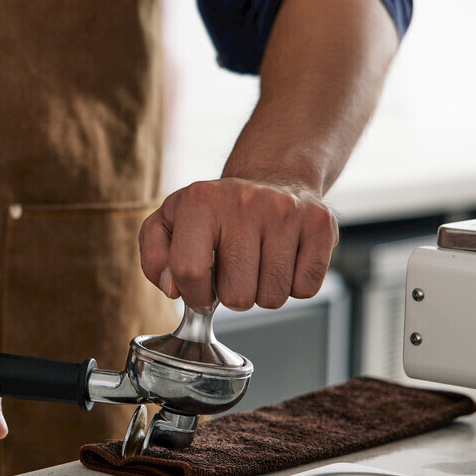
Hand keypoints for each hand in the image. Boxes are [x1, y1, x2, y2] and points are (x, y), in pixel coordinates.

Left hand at [139, 178, 337, 310]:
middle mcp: (245, 201)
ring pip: (272, 297)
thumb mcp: (169, 223)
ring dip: (262, 292)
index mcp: (199, 200)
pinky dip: (293, 286)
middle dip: (231, 295)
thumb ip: (154, 257)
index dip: (193, 295)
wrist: (272, 177)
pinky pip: (305, 289)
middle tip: (233, 270)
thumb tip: (172, 288)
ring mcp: (287, 212)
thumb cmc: (214, 211)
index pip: (190, 271)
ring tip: (258, 262)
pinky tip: (284, 259)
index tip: (200, 293)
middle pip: (236, 295)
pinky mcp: (320, 226)